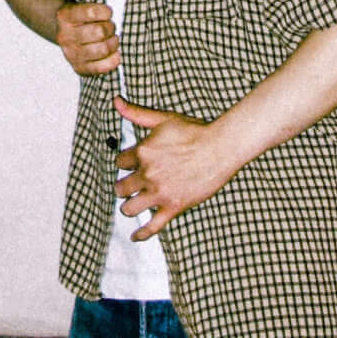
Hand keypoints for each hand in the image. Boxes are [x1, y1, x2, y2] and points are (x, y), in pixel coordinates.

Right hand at [55, 2, 119, 77]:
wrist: (66, 33)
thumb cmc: (80, 19)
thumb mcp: (84, 6)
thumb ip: (98, 9)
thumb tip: (116, 16)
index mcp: (65, 16)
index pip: (91, 12)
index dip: (105, 12)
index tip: (108, 12)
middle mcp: (65, 36)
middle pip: (100, 31)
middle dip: (111, 28)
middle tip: (110, 27)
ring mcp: (70, 54)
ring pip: (103, 49)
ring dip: (113, 43)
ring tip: (111, 39)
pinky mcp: (79, 68)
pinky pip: (101, 67)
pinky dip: (112, 60)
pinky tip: (114, 54)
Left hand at [116, 100, 242, 232]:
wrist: (220, 148)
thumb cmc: (195, 132)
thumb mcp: (163, 119)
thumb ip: (137, 113)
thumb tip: (116, 101)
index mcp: (143, 152)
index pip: (119, 162)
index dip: (124, 163)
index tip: (130, 164)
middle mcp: (148, 174)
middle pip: (120, 187)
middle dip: (122, 186)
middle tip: (128, 186)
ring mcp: (160, 192)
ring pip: (129, 207)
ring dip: (128, 206)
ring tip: (132, 204)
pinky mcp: (173, 207)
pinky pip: (152, 226)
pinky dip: (141, 234)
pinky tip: (135, 236)